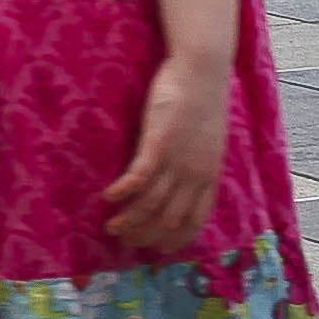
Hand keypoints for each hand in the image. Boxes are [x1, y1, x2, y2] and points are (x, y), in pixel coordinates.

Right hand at [100, 57, 227, 254]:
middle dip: (146, 235)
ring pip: (151, 206)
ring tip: (112, 226)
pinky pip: (138, 180)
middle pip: (169, 220)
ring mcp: (177, 162)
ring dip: (130, 221)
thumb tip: (184, 176)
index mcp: (209, 175)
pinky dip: (122, 194)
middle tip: (125, 239)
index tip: (159, 249)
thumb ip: (198, 161)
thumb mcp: (208, 139)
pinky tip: (108, 197)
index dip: (176, 239)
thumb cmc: (203, 98)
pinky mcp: (158, 145)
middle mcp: (195, 175)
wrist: (202, 70)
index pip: (195, 221)